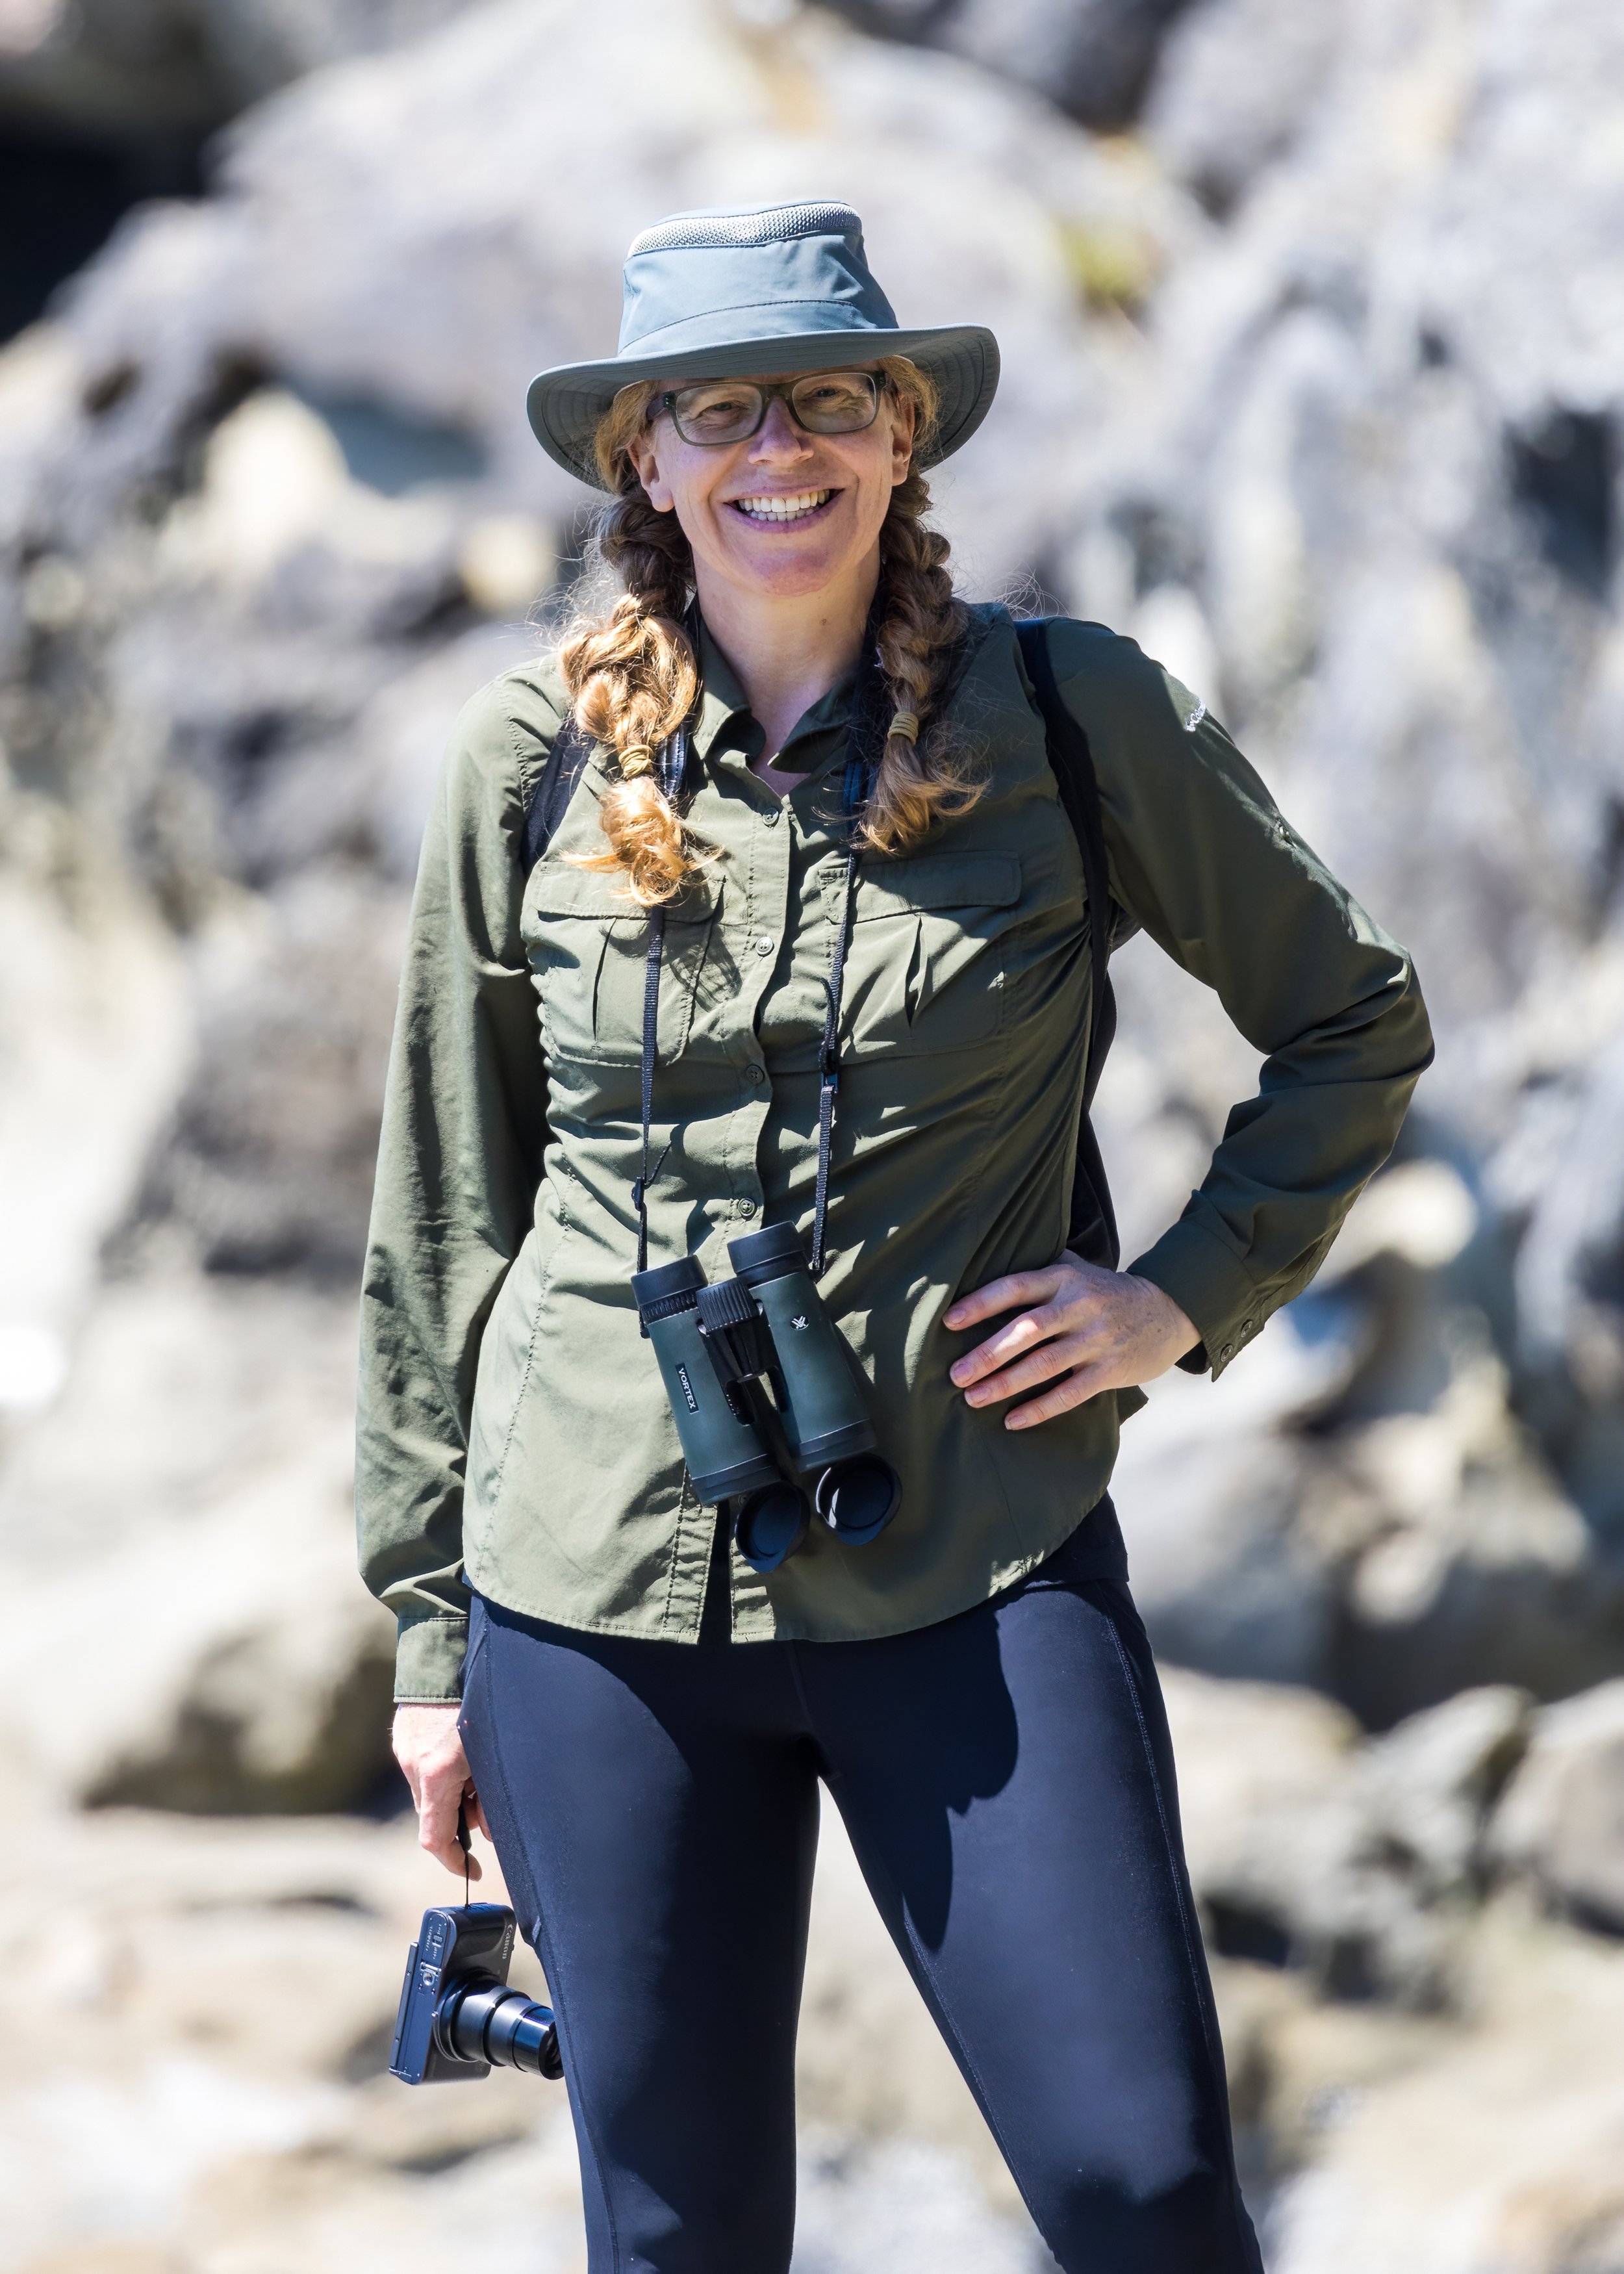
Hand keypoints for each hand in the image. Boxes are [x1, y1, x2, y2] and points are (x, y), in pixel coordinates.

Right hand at [393, 1704, 490, 1878]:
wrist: (446, 1654)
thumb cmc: (480, 1701)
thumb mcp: (492, 1753)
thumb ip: (490, 1794)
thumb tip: (486, 1827)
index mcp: (437, 1774)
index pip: (435, 1839)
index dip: (454, 1862)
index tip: (472, 1871)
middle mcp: (415, 1766)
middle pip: (435, 1815)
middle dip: (461, 1819)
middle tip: (486, 1804)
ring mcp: (405, 1751)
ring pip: (430, 1792)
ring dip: (453, 1794)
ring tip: (477, 1769)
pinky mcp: (404, 1738)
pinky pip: (423, 1769)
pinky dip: (444, 1773)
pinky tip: (463, 1752)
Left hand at [945, 1253, 1199, 1428]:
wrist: (1170, 1311)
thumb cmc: (1109, 1293)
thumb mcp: (1081, 1269)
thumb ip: (1043, 1266)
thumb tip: (991, 1256)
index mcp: (1065, 1278)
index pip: (1016, 1287)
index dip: (981, 1303)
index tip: (949, 1321)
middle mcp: (1080, 1306)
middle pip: (1027, 1330)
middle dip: (988, 1354)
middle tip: (955, 1374)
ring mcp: (1097, 1339)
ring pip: (1045, 1364)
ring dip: (1006, 1384)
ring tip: (973, 1398)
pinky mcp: (1111, 1369)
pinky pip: (1071, 1392)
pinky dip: (1041, 1408)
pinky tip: (1013, 1420)